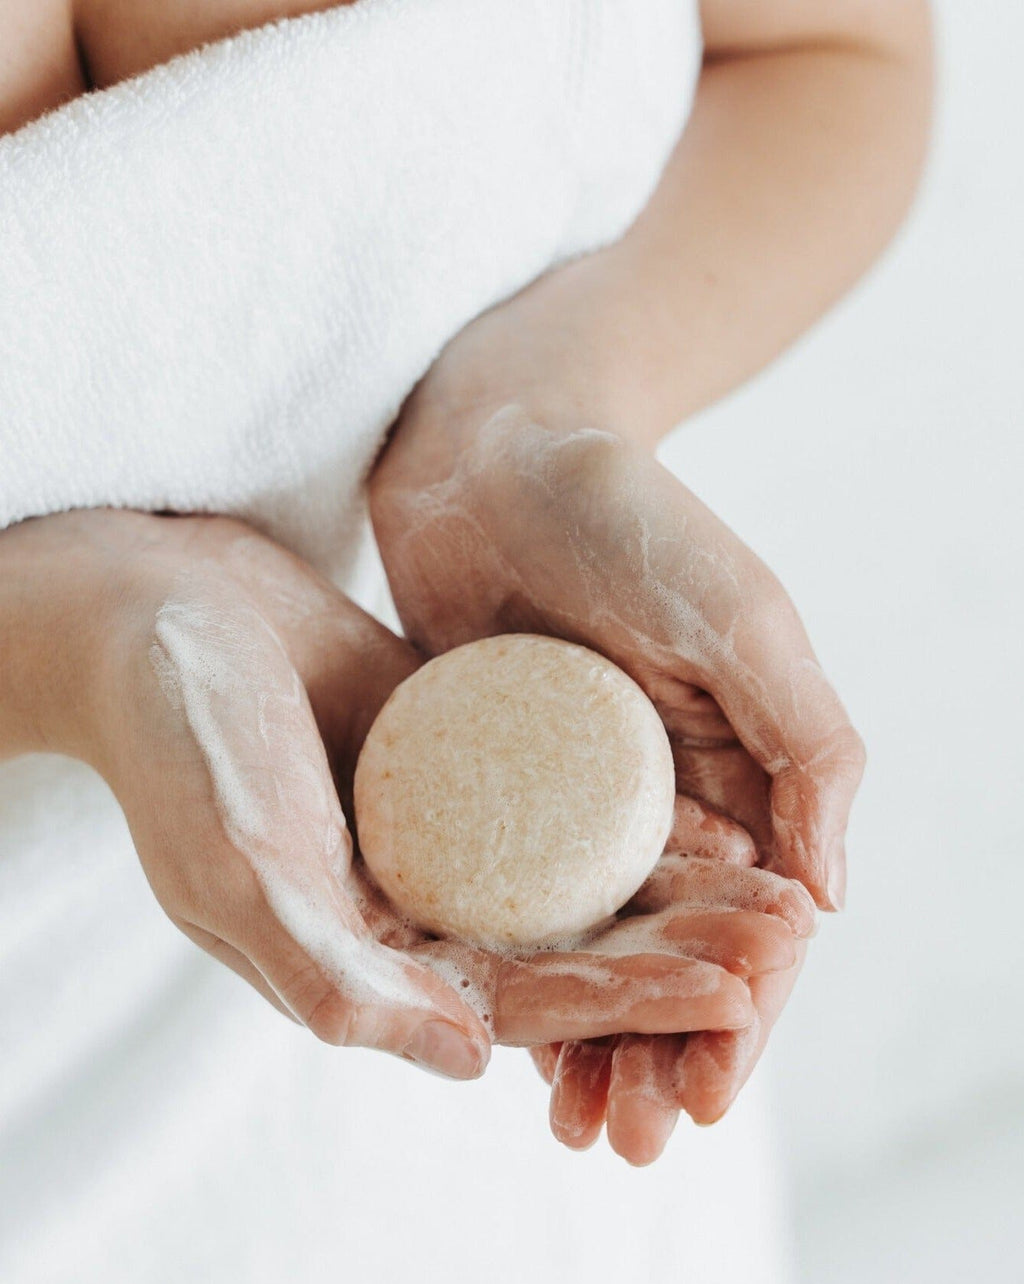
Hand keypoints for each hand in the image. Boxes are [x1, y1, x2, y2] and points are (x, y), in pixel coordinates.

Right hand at [0, 509, 760, 1075]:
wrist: (153, 612)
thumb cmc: (176, 743)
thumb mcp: (239, 872)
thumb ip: (337, 983)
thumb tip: (466, 1063)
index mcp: (362, 958)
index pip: (516, 1001)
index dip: (626, 1000)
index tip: (729, 989)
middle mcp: (410, 904)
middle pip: (565, 945)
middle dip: (672, 949)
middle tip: (779, 939)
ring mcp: (437, 829)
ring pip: (573, 875)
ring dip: (667, 883)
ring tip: (767, 878)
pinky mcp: (453, 758)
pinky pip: (556, 793)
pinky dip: (626, 804)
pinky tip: (704, 795)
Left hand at [370, 356, 863, 1149]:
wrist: (497, 446)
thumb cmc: (628, 513)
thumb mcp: (740, 615)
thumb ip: (806, 744)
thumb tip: (830, 900)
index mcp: (733, 773)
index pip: (749, 923)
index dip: (738, 1016)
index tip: (708, 1096)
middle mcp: (656, 800)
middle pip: (668, 956)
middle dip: (659, 1052)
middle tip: (630, 1144)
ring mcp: (567, 802)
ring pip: (589, 947)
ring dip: (587, 1041)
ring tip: (569, 1127)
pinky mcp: (486, 787)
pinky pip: (501, 895)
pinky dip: (507, 969)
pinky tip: (489, 1036)